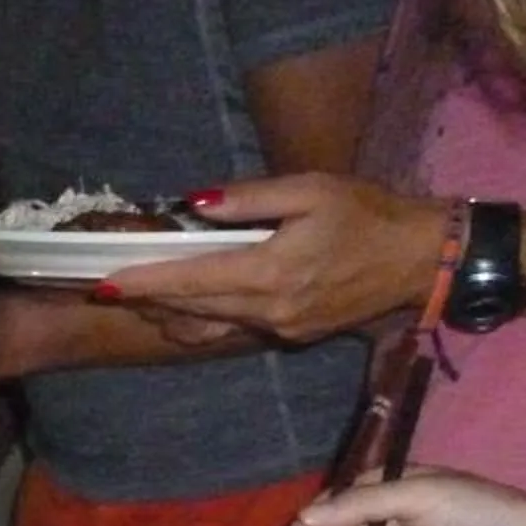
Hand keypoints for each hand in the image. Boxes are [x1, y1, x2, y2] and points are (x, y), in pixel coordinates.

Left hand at [93, 175, 441, 343]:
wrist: (422, 260)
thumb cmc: (370, 214)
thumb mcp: (311, 190)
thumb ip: (250, 199)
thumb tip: (194, 205)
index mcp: (270, 274)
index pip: (191, 282)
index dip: (144, 284)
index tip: (103, 284)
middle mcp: (269, 311)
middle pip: (191, 311)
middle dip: (147, 300)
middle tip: (109, 287)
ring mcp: (280, 329)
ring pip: (209, 328)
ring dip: (171, 316)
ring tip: (140, 298)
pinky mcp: (292, 335)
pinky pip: (234, 330)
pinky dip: (204, 320)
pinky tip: (189, 305)